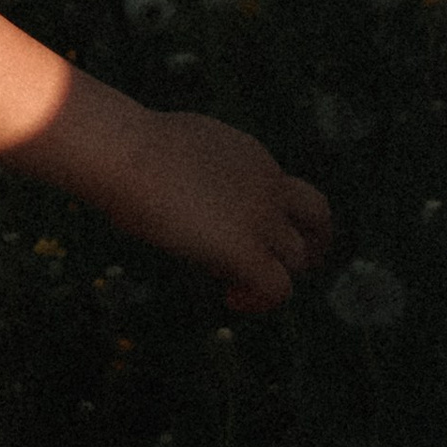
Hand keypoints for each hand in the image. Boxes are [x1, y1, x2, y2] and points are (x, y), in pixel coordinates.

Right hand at [99, 107, 333, 312]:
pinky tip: (231, 298)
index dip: (271, 212)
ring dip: (276, 274)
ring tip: (238, 288)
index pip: (280, 188)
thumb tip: (171, 182)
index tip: (244, 227)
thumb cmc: (129, 148)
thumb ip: (193, 168)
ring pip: (297, 257)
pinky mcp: (248, 250)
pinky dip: (261, 300)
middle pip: (317, 213)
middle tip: (294, 265)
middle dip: (313, 241)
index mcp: (249, 156)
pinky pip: (277, 288)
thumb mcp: (175, 147)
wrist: (128, 153)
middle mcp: (267, 184)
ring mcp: (262, 218)